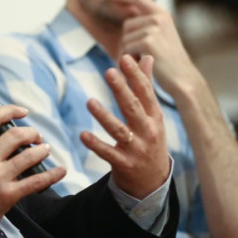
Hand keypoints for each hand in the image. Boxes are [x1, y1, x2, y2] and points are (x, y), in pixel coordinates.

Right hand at [0, 105, 65, 236]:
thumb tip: (0, 136)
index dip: (11, 110)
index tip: (22, 112)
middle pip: (17, 135)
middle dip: (32, 133)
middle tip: (36, 137)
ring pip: (30, 156)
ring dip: (42, 150)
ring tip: (46, 150)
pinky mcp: (8, 194)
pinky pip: (36, 181)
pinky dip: (52, 175)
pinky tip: (61, 171)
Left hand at [79, 55, 168, 198]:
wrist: (153, 180)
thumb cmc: (150, 138)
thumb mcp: (153, 114)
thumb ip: (146, 85)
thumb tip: (146, 57)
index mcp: (154, 116)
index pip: (145, 93)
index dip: (136, 76)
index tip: (124, 59)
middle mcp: (147, 131)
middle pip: (133, 108)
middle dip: (122, 90)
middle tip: (109, 72)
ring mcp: (136, 149)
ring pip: (119, 131)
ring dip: (104, 116)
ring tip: (90, 102)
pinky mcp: (124, 164)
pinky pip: (108, 153)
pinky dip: (96, 144)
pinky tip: (83, 134)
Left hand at [107, 0, 200, 96]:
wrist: (182, 78)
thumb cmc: (169, 60)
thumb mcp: (161, 35)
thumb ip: (147, 23)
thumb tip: (128, 14)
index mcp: (162, 14)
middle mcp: (158, 18)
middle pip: (127, 24)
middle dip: (129, 40)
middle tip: (143, 54)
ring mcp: (154, 29)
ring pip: (125, 39)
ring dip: (131, 52)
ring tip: (147, 59)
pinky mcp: (148, 42)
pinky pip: (127, 49)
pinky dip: (131, 59)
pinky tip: (145, 63)